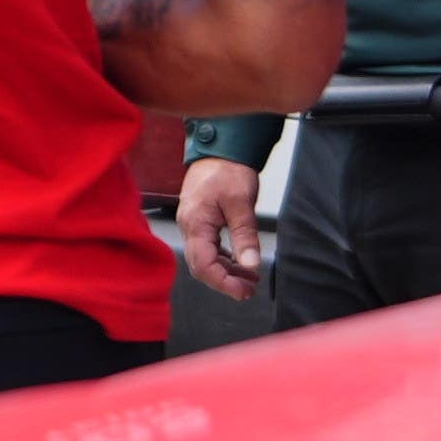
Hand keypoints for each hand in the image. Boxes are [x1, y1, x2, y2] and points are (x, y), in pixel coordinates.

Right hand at [175, 155, 271, 296]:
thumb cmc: (227, 169)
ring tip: (250, 280)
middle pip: (201, 266)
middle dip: (225, 282)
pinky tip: (240, 264)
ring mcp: (193, 225)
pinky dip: (224, 260)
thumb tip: (250, 264)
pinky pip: (209, 248)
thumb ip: (245, 235)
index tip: (243, 291)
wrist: (220, 148)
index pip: (204, 265)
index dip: (223, 283)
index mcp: (195, 223)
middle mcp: (190, 227)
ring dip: (226, 272)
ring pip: (205, 259)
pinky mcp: (201, 222)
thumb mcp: (241, 202)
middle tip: (249, 290)